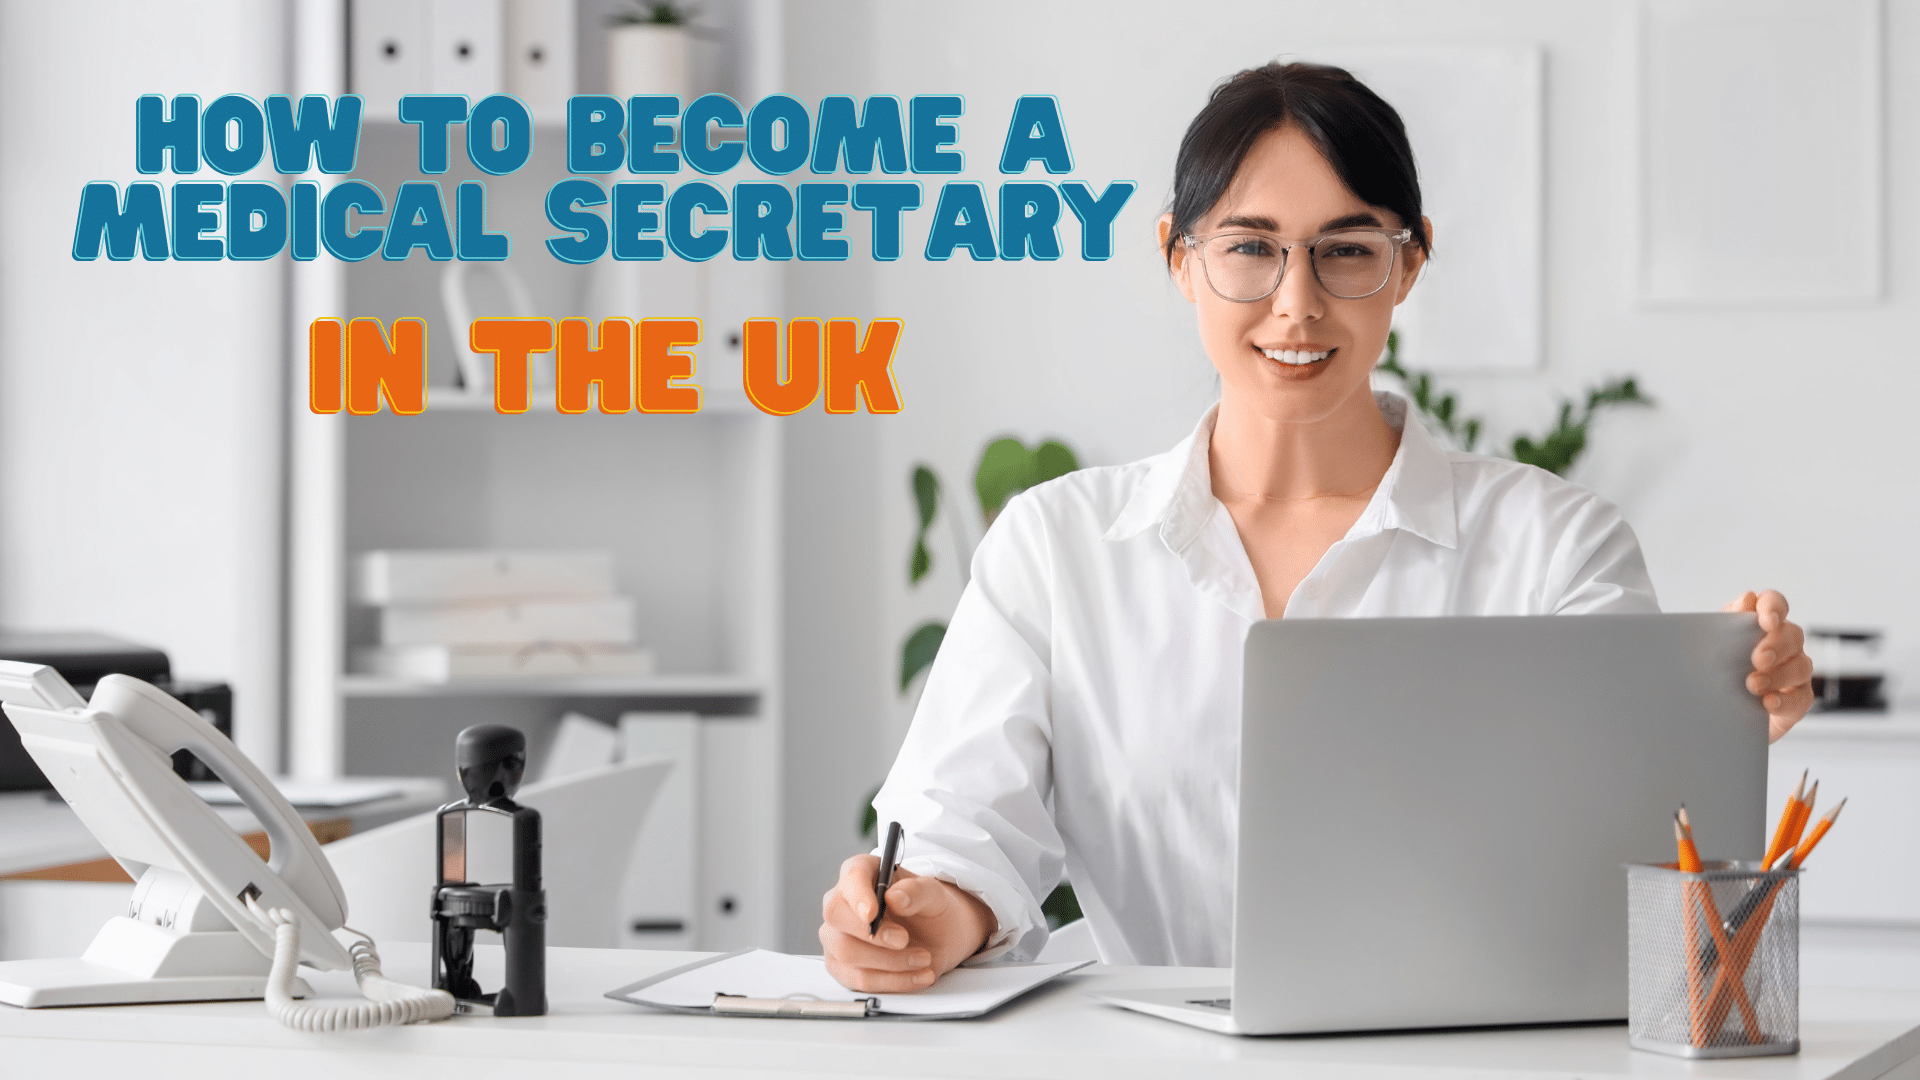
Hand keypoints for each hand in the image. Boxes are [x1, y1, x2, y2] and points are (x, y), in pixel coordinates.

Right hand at [819, 854, 995, 992]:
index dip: (858, 896)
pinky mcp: (843, 966)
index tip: (872, 913)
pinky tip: (918, 976)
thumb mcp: (934, 894)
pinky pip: (859, 979)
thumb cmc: (930, 908)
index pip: (850, 878)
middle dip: (873, 934)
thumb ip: (918, 891)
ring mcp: (837, 936)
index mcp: (861, 873)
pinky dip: (892, 981)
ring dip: (890, 962)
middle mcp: (842, 903)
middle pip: (836, 916)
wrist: (938, 936)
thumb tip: (895, 897)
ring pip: (847, 952)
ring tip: (924, 958)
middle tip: (904, 939)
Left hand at [1724, 590, 1812, 741]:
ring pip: (1800, 666)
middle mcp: (1784, 642)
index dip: (1774, 607)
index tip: (1767, 621)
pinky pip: (1801, 698)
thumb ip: (1728, 619)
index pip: (1774, 603)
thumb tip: (1747, 598)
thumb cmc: (1715, 666)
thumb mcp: (1713, 642)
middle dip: (1776, 646)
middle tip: (1758, 660)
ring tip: (1753, 685)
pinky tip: (1769, 702)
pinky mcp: (1798, 697)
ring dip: (1778, 676)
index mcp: (1763, 622)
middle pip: (1792, 635)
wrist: (1712, 706)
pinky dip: (1785, 701)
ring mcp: (1795, 669)